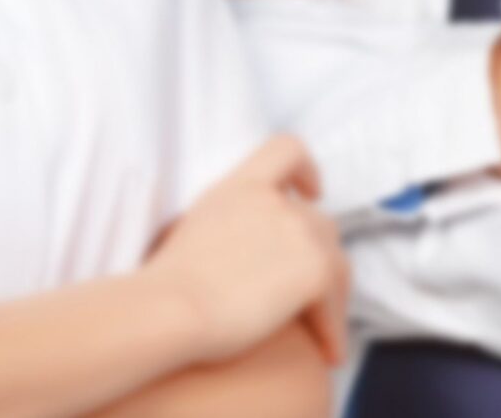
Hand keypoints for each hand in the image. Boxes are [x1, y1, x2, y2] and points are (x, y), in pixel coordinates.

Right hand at [144, 135, 350, 366]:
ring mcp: (299, 232)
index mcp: (241, 187)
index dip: (306, 169)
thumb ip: (228, 223)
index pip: (287, 148)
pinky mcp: (315, 269)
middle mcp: (276, 203)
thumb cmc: (164, 288)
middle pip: (319, 222)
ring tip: (324, 326)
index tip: (312, 192)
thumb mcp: (191, 231)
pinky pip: (334, 301)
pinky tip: (327, 351)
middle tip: (312, 293)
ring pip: (335, 261)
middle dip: (319, 257)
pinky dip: (333, 327)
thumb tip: (240, 245)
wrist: (169, 310)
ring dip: (332, 295)